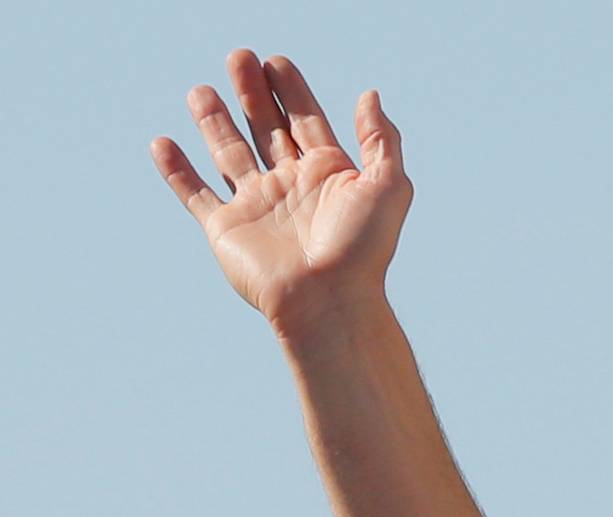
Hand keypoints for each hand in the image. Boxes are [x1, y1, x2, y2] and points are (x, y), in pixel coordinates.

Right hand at [150, 50, 409, 332]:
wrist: (328, 301)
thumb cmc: (361, 250)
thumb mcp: (388, 187)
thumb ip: (381, 139)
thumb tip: (370, 95)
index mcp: (328, 175)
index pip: (306, 121)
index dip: (292, 90)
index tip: (276, 61)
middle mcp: (291, 187)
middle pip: (266, 128)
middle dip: (252, 93)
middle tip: (238, 56)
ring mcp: (257, 206)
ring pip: (229, 153)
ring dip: (214, 121)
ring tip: (202, 91)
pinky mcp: (226, 228)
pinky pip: (194, 194)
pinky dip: (177, 171)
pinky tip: (162, 143)